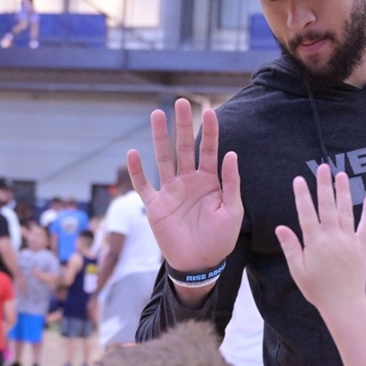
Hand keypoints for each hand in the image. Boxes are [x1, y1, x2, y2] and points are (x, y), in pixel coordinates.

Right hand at [126, 98, 242, 271]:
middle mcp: (188, 181)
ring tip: (157, 114)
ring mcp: (170, 191)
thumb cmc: (220, 238)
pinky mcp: (155, 206)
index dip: (210, 131)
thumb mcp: (233, 211)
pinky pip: (143, 185)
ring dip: (160, 138)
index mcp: (209, 181)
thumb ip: (231, 184)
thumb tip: (231, 153)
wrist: (200, 263)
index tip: (210, 111)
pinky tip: (133, 153)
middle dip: (183, 125)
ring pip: (163, 159)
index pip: (209, 150)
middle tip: (180, 102)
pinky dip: (137, 171)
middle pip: (184, 147)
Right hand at [275, 165, 365, 316]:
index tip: (299, 179)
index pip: (307, 213)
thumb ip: (291, 247)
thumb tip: (281, 227)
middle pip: (328, 206)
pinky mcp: (361, 247)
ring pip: (346, 211)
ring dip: (343, 192)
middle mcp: (333, 238)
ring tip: (341, 175)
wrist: (344, 304)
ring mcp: (349, 241)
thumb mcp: (298, 271)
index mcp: (315, 243)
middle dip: (324, 186)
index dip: (302, 196)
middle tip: (323, 167)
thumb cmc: (318, 290)